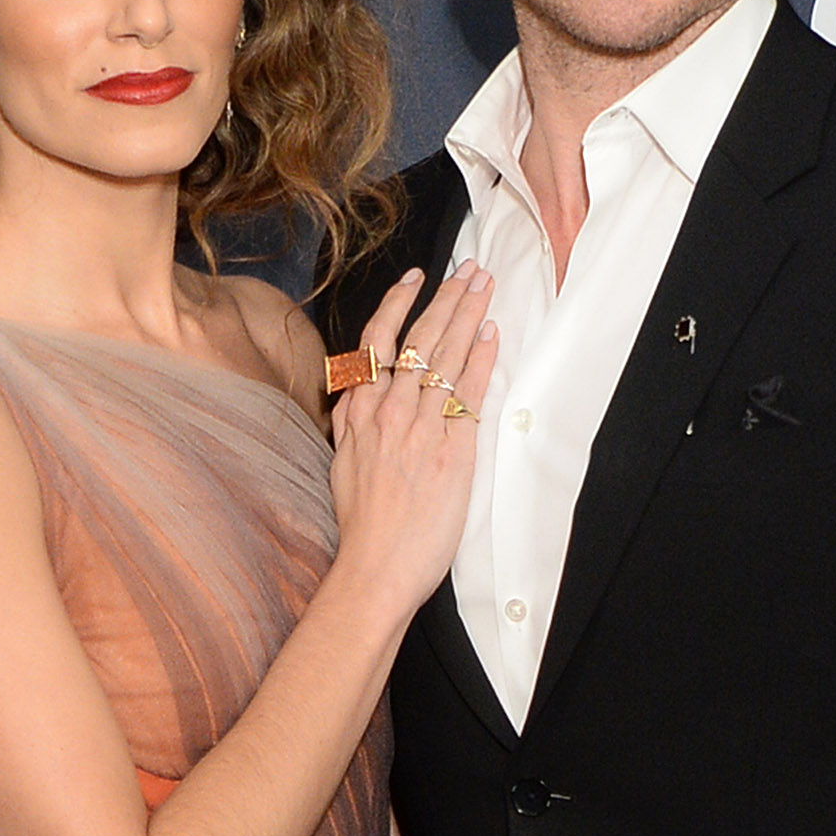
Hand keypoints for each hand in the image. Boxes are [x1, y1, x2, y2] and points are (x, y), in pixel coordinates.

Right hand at [327, 263, 497, 618]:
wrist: (375, 568)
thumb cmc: (362, 527)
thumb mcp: (343, 464)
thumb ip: (353, 424)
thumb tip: (359, 396)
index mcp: (360, 413)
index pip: (379, 341)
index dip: (398, 304)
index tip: (416, 278)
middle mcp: (389, 411)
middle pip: (419, 338)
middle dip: (447, 298)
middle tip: (469, 268)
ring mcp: (420, 427)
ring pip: (445, 355)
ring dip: (468, 314)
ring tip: (485, 284)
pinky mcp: (450, 449)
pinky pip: (467, 392)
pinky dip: (480, 358)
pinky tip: (491, 332)